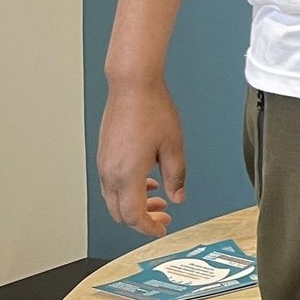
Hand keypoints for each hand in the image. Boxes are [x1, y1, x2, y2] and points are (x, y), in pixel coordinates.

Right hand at [98, 79, 184, 236]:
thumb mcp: (174, 147)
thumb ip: (176, 176)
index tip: (162, 230)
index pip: (134, 215)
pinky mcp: (104, 155)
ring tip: (158, 201)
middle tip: (163, 217)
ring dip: (134, 205)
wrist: (132, 87)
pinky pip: (112, 184)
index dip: (148, 228)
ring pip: (113, 200)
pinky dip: (128, 191)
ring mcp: (104, 164)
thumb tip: (178, 197)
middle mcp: (110, 172)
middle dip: (142, 220)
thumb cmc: (153, 110)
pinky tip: (147, 182)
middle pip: (120, 213)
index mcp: (127, 174)